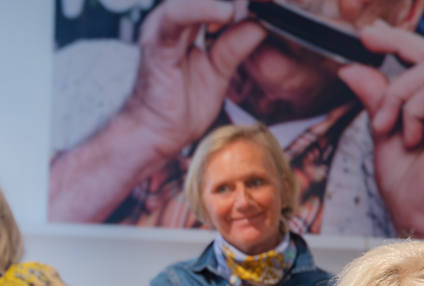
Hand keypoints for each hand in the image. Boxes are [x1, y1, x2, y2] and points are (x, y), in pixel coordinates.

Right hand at [124, 0, 266, 160]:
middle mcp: (172, 18)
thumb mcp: (219, 71)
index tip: (270, 3)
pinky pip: (178, 16)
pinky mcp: (158, 42)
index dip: (242, 0)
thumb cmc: (178, 106)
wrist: (153, 134)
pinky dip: (203, 8)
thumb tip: (260, 24)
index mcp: (185, 21)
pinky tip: (227, 13)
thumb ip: (236, 45)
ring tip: (253, 3)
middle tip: (268, 1)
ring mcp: (163, 27)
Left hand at [337, 21, 423, 238]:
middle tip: (369, 56)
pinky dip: (414, 111)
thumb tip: (352, 71)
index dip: (396, 41)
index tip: (368, 35)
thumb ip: (376, 100)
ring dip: (398, 99)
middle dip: (395, 53)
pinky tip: (413, 138)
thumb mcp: (386, 138)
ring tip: (391, 131)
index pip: (423, 59)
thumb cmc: (413, 193)